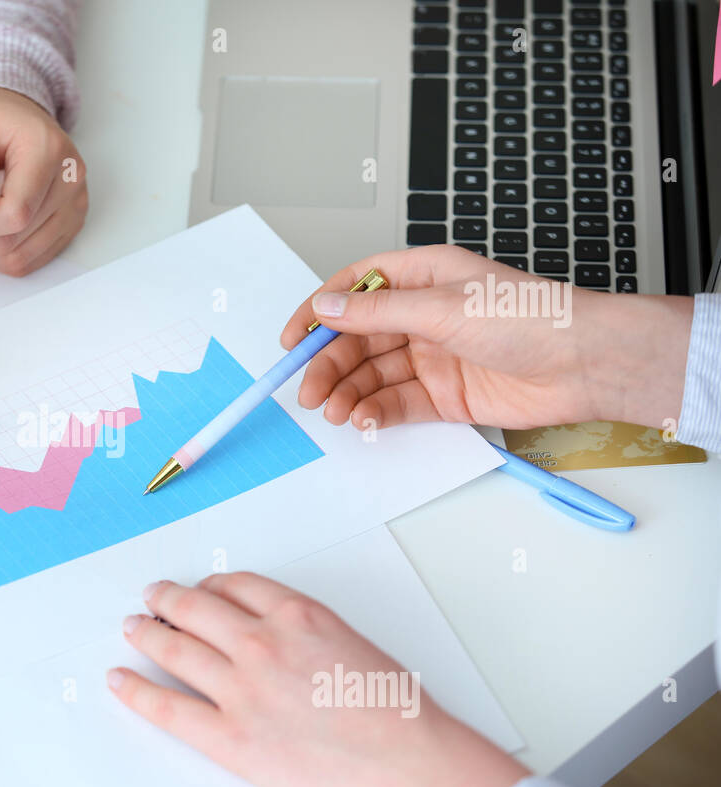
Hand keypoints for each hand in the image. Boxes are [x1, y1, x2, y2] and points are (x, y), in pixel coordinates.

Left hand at [108, 574, 527, 786]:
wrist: (409, 765)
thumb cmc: (398, 714)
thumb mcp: (355, 645)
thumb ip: (309, 636)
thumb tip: (284, 643)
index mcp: (297, 615)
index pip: (236, 586)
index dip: (210, 585)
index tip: (200, 588)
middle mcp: (261, 642)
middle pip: (196, 609)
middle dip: (168, 600)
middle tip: (153, 597)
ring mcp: (241, 689)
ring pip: (174, 649)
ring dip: (146, 634)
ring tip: (131, 628)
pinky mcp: (229, 737)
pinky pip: (167, 708)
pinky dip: (136, 691)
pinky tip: (120, 680)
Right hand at [281, 245, 691, 431]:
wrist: (586, 365)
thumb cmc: (531, 318)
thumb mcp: (443, 307)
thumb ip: (377, 311)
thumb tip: (325, 308)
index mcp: (423, 277)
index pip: (355, 289)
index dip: (319, 311)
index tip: (291, 339)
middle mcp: (425, 315)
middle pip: (358, 339)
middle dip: (329, 365)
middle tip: (308, 392)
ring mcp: (434, 356)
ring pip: (373, 374)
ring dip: (348, 392)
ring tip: (333, 412)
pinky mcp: (445, 395)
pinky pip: (397, 403)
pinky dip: (375, 412)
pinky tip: (363, 419)